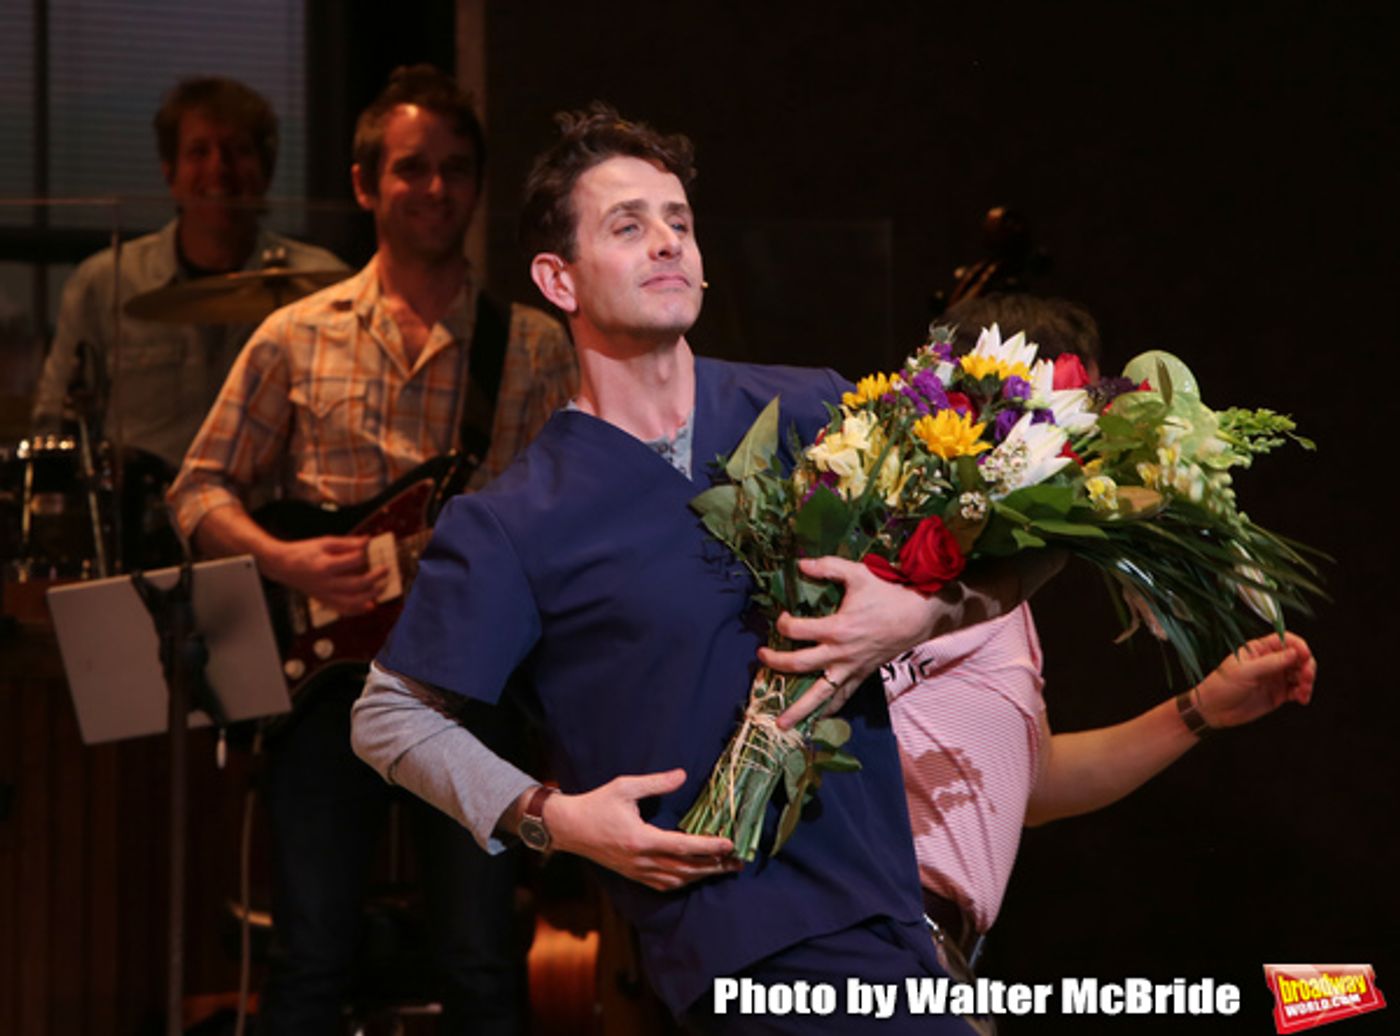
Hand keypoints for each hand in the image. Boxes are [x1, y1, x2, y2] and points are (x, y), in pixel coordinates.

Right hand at [266, 535, 387, 614]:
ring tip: (382, 587)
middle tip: (385, 570)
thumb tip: (367, 540)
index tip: (368, 548)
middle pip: (356, 585)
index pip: (353, 562)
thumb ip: (347, 543)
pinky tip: (370, 605)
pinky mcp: (324, 601)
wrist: (282, 566)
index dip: (364, 554)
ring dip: (371, 596)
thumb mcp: (324, 542)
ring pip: (352, 602)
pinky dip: (358, 610)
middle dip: (375, 578)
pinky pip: (343, 610)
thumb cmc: (304, 552)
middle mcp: (326, 583)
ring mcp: (325, 595)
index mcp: (325, 566)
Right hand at [544, 769, 741, 890]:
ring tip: (724, 868)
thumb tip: (683, 775)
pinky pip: (663, 885)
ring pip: (677, 879)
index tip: (729, 843)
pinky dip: (683, 882)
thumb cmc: (597, 804)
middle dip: (714, 866)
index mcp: (641, 839)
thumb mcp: (625, 787)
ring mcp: (637, 871)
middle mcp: (641, 860)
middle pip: (686, 868)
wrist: (569, 828)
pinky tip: (695, 876)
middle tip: (738, 861)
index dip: (709, 847)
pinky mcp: (633, 875)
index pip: (683, 846)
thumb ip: (656, 783)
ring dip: (702, 875)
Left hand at [759, 556, 943, 729]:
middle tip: (761, 657)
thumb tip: (800, 564)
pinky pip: (843, 696)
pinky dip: (830, 709)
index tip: (781, 616)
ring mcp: (851, 667)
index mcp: (837, 628)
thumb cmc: (889, 592)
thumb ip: (828, 567)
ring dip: (799, 709)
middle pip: (799, 664)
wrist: (920, 614)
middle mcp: (840, 652)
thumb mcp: (858, 573)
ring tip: (781, 724)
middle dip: (776, 663)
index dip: (783, 623)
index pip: (796, 630)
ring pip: (820, 693)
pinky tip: (817, 719)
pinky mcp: (862, 675)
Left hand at [1195, 632, 1316, 728]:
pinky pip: (1297, 690)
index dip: (1299, 646)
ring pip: (1301, 674)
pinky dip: (1303, 693)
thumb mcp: (1245, 672)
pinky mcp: (1278, 694)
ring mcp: (1275, 677)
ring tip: (1303, 691)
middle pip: (1298, 657)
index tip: (1305, 655)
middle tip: (1306, 676)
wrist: (1213, 710)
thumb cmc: (1221, 686)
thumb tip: (1294, 653)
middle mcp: (1270, 661)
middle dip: (1307, 665)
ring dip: (1307, 681)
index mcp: (1260, 649)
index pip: (1286, 640)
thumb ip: (1271, 662)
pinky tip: (1302, 698)